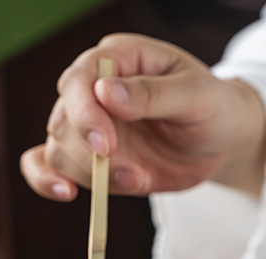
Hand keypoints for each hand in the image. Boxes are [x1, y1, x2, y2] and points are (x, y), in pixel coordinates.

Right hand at [20, 33, 265, 201]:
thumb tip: (106, 92)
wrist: (219, 140)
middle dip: (90, 155)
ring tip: (136, 182)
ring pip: (60, 150)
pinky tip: (64, 192)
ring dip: (90, 176)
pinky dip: (46, 180)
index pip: (80, 79)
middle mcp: (95, 90)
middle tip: (131, 174)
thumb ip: (153, 93)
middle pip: (63, 120)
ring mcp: (88, 126)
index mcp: (119, 59)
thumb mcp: (195, 95)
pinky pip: (48, 165)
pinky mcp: (89, 158)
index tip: (106, 147)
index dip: (85, 114)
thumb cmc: (211, 108)